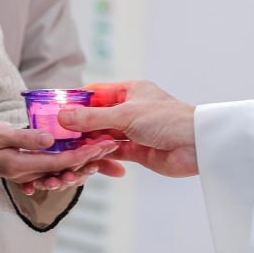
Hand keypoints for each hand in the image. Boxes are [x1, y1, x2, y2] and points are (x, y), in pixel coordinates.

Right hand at [0, 120, 122, 188]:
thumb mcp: (1, 133)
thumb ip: (26, 137)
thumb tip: (50, 139)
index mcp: (22, 164)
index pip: (62, 161)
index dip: (86, 153)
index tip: (105, 144)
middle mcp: (26, 173)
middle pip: (65, 170)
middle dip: (91, 160)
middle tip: (111, 149)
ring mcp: (24, 174)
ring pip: (59, 173)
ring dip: (81, 166)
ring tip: (101, 159)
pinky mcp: (22, 170)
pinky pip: (48, 173)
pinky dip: (64, 170)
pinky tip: (76, 169)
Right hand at [56, 81, 198, 177]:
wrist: (197, 146)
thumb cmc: (168, 119)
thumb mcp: (125, 115)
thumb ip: (92, 118)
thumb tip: (63, 116)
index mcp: (130, 91)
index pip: (96, 93)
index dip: (76, 101)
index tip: (56, 110)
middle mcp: (131, 110)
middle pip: (97, 117)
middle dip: (80, 127)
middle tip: (58, 136)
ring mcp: (134, 131)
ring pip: (103, 137)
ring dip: (90, 144)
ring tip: (71, 151)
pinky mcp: (138, 151)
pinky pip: (113, 153)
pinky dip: (102, 157)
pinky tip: (89, 161)